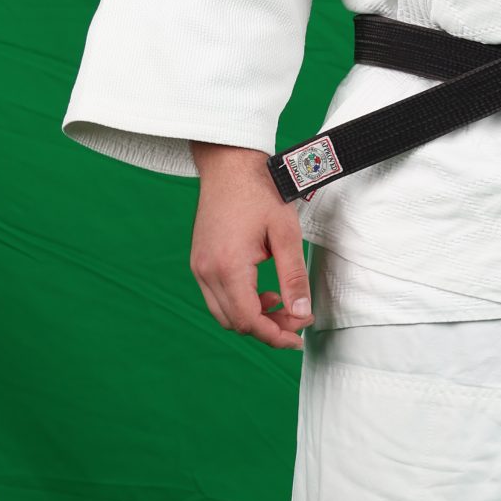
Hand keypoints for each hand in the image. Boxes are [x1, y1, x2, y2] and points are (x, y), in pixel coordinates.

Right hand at [189, 142, 313, 349]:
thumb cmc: (260, 191)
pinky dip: (240, 303)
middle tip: (297, 321)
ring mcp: (199, 266)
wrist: (230, 164)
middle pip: (235, 322)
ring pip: (224, 313)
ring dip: (253, 317)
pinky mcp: (199, 261)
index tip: (299, 337)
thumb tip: (301, 313)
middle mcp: (206, 271)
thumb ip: (293, 277)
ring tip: (282, 304)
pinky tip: (263, 291)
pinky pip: (217, 297)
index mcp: (227, 267)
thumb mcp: (286, 234)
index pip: (249, 320)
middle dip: (268, 329)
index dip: (276, 334)